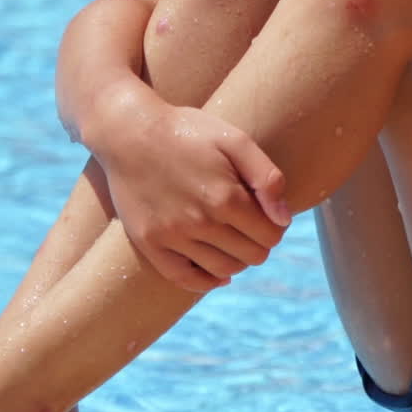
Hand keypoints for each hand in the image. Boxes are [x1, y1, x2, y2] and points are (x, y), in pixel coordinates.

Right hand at [100, 104, 290, 293]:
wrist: (129, 131)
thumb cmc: (186, 131)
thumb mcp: (234, 139)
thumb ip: (267, 177)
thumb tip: (283, 218)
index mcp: (225, 197)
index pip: (271, 235)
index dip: (275, 225)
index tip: (265, 213)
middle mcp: (199, 222)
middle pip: (252, 256)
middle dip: (258, 241)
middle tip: (248, 224)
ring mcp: (171, 236)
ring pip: (223, 269)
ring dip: (236, 259)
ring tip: (231, 239)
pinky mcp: (148, 243)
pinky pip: (184, 278)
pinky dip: (206, 280)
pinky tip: (217, 271)